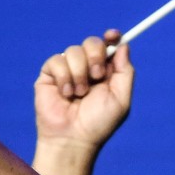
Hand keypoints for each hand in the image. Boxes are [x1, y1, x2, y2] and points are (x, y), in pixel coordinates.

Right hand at [34, 30, 133, 151]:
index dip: (111, 37)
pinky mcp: (50, 74)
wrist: (73, 138)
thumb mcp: (121, 99)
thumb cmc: (98, 124)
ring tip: (78, 95)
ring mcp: (68, 70)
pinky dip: (64, 77)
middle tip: (96, 76)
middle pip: (92, 42)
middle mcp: (87, 69)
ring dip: (79, 74)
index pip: (108, 46)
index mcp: (105, 73)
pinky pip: (57, 60)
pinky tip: (65, 94)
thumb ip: (125, 71)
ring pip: (74, 51)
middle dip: (95, 56)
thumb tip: (123, 45)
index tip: (113, 35)